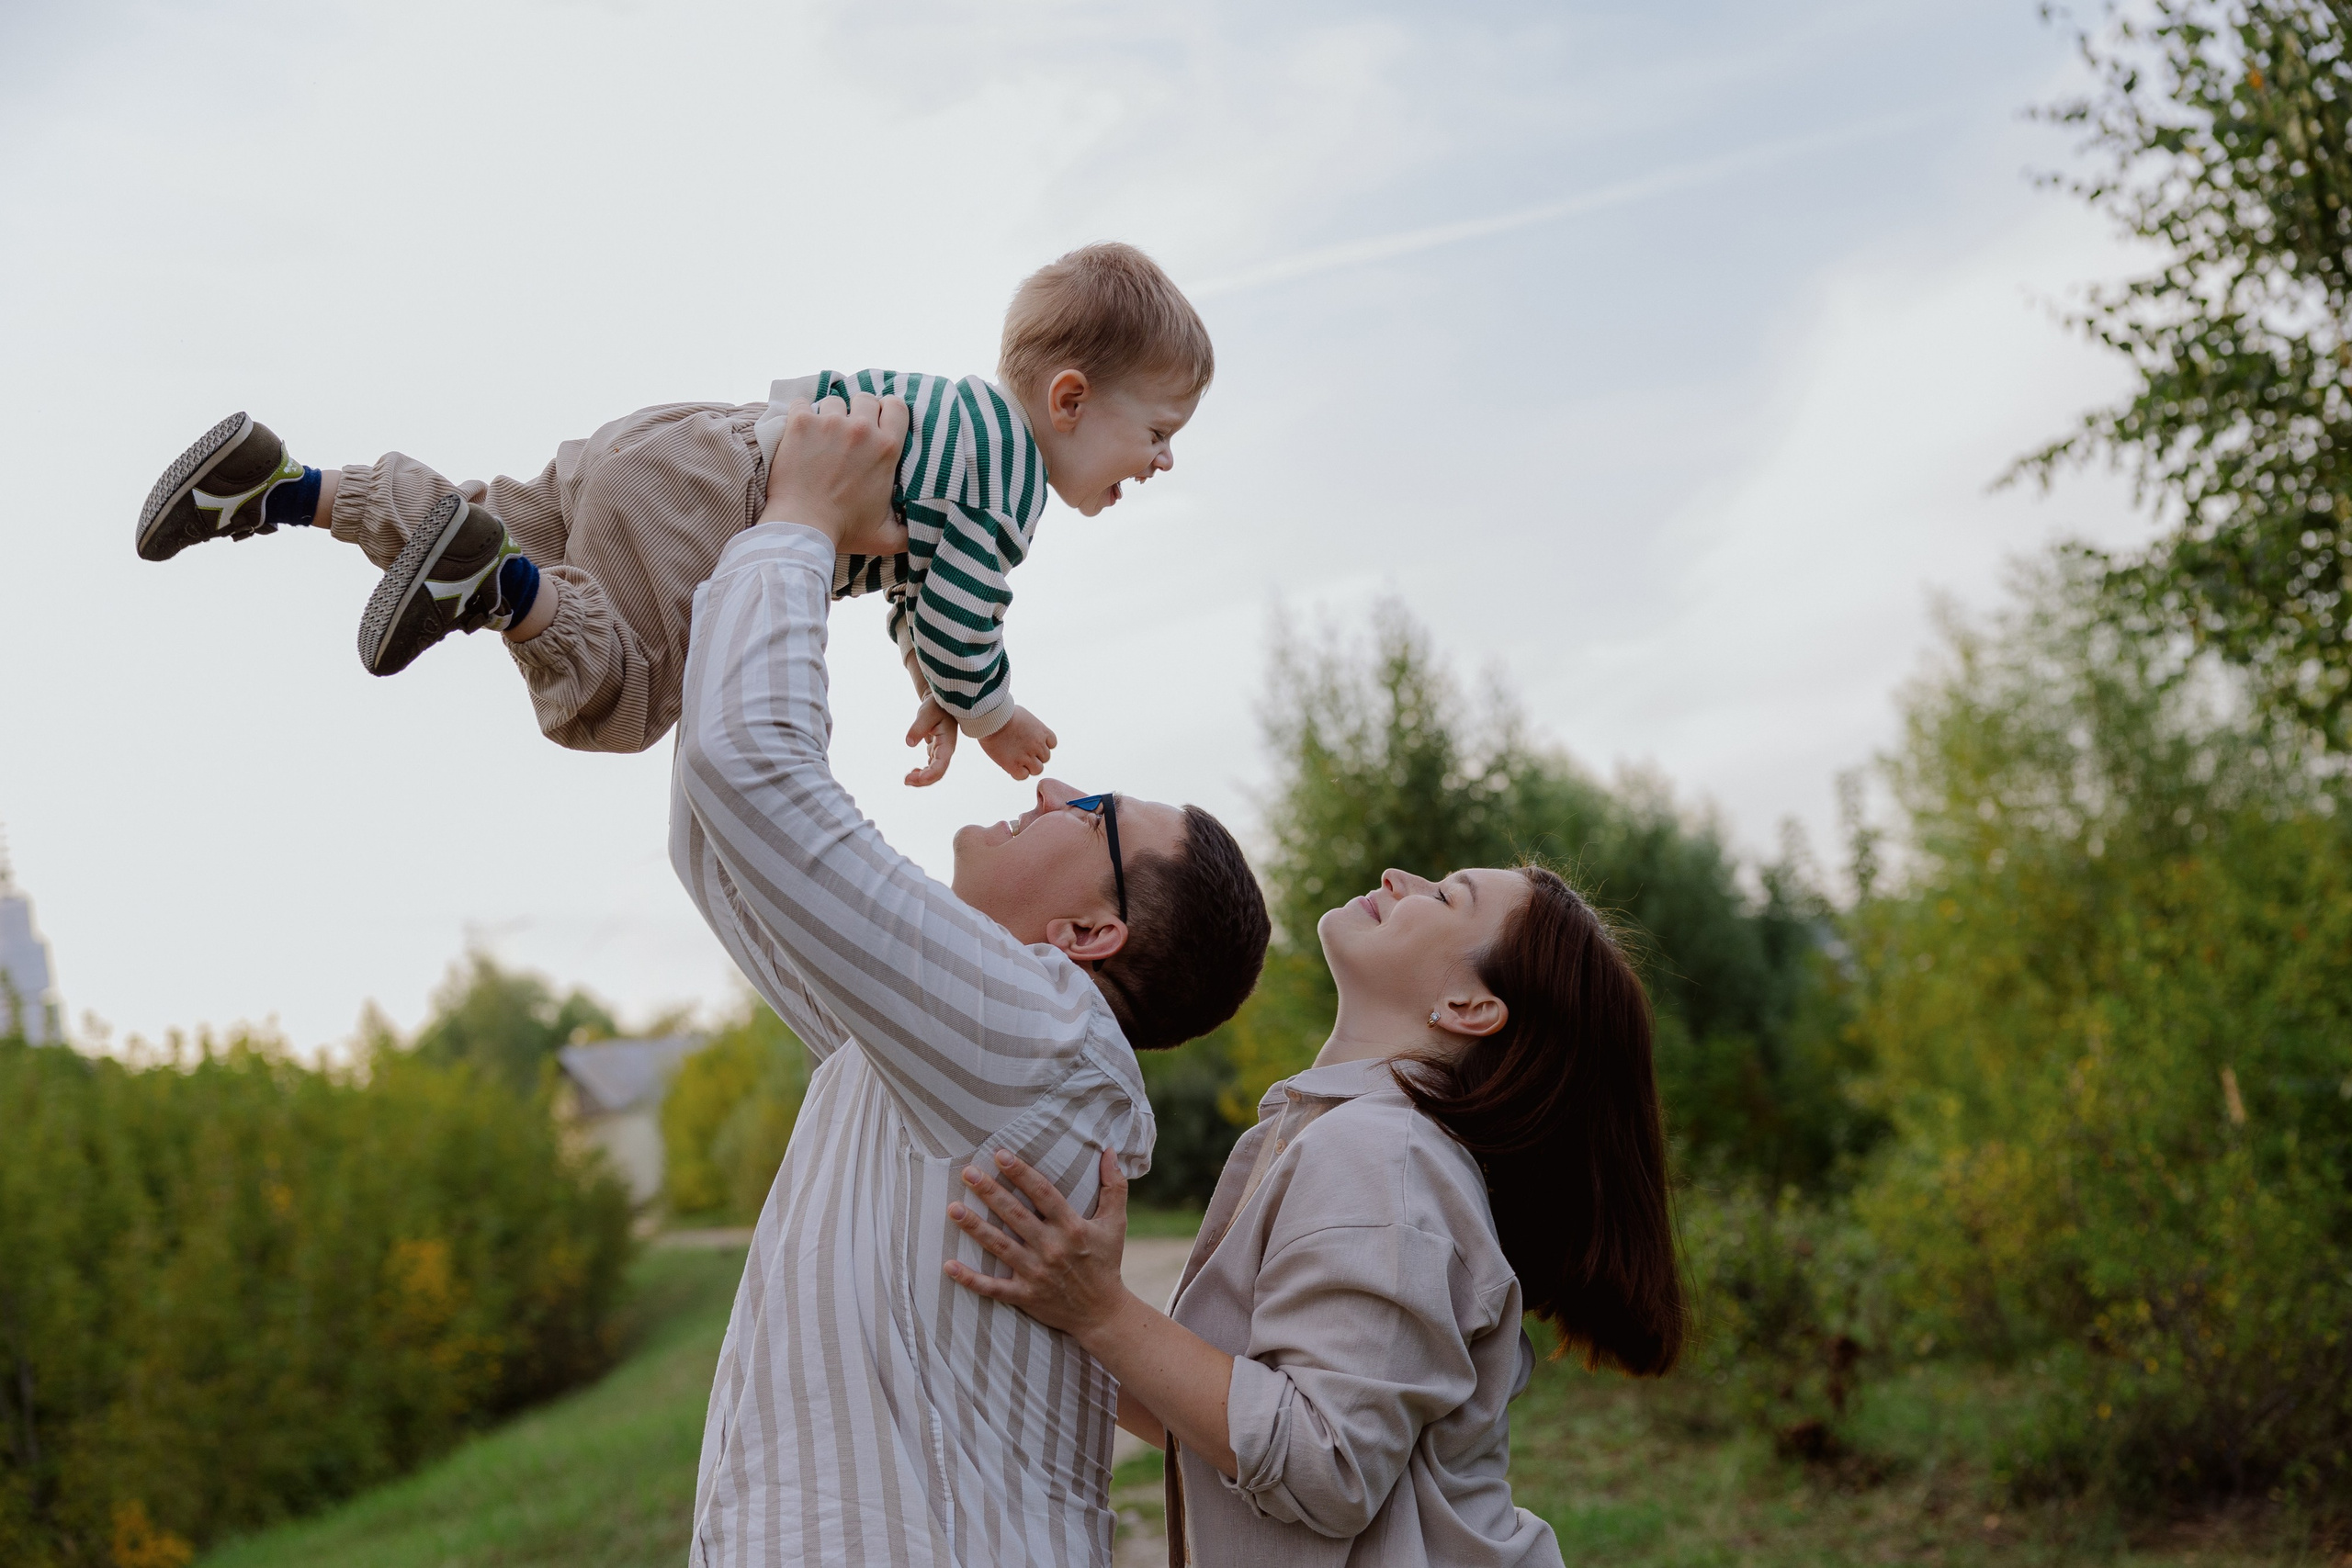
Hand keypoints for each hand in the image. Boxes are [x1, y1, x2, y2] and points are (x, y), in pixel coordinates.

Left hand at [760, 391, 907, 550]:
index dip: (887, 411)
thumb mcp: (887, 537)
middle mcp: (861, 430)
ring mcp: (829, 423)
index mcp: (887, 448)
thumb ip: (909, 532)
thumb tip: (925, 531)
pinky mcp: (801, 424)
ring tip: (822, 437)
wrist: (802, 528)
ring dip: (829, 415)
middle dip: (858, 412)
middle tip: (848, 433)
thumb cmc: (844, 531)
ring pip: (833, 401)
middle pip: (865, 399)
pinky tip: (800, 433)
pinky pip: (802, 403)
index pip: (896, 406)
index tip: (878, 423)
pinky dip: (800, 414)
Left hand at [904, 696, 958, 786]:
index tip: (913, 778)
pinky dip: (922, 772)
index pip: (941, 765)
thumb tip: (908, 743)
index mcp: (947, 743)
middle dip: (923, 780)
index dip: (929, 775)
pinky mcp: (936, 750)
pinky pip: (931, 766)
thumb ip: (918, 727)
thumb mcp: (926, 713)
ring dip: (921, 778)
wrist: (941, 701)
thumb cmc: (936, 705)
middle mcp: (946, 750)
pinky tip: (912, 772)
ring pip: (934, 771)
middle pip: (938, 772)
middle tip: (905, 780)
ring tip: (907, 779)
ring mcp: (942, 751)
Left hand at [945, 1147, 1130, 1341]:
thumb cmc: (1106, 1262)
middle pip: (1016, 1215)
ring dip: (975, 1227)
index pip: (1043, 1193)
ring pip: (1000, 1246)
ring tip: (952, 1208)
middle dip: (990, 1192)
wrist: (1102, 1313)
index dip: (1021, 1173)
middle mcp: (1052, 1248)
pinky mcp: (1025, 1295)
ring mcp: (1036, 1273)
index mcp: (1072, 1227)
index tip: (1000, 1154)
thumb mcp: (1116, 1224)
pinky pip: (993, 1287)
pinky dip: (970, 1279)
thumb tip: (1110, 1150)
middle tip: (968, 1172)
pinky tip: (949, 1266)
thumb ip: (1114, 1186)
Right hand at [977, 706, 1056, 781]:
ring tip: (1016, 760)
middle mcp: (1038, 745)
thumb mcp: (1024, 716)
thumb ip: (1031, 727)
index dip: (1042, 745)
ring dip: (1029, 766)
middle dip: (1035, 756)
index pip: (1052, 744)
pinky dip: (1018, 773)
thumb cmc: (1003, 712)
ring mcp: (1028, 757)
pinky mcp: (1014, 766)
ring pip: (1037, 770)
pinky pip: (1023, 776)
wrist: (992, 719)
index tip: (1031, 743)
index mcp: (1042, 732)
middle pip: (1045, 758)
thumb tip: (1026, 731)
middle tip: (1020, 751)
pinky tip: (1010, 765)